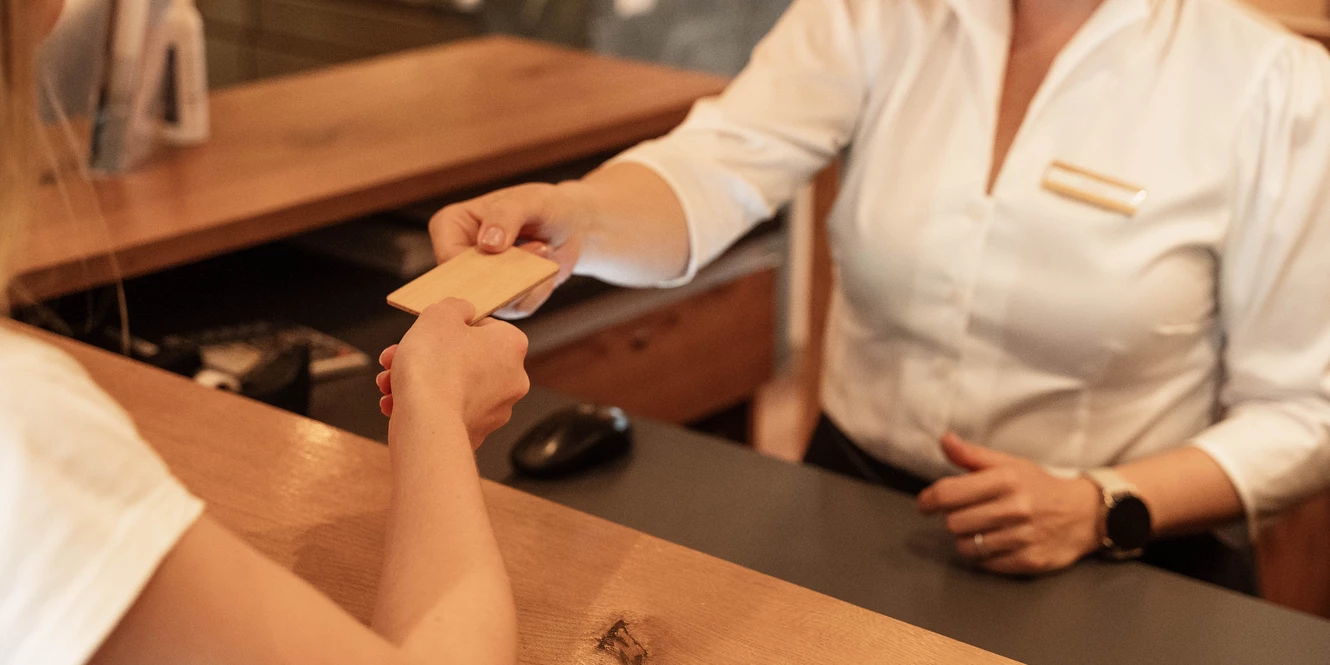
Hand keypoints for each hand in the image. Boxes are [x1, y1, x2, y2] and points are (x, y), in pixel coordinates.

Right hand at [383, 299, 529, 447]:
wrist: (426, 423)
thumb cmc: (434, 367)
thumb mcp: (439, 315)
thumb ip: (455, 307)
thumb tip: (463, 312)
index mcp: (511, 346)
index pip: (485, 327)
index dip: (451, 327)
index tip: (429, 333)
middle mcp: (512, 380)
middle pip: (464, 358)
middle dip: (426, 356)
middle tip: (398, 356)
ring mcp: (495, 410)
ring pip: (452, 385)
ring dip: (420, 380)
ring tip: (391, 380)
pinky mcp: (475, 433)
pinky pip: (447, 411)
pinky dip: (424, 404)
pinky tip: (398, 401)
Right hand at [429, 182, 590, 317]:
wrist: (569, 226)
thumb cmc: (543, 206)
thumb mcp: (528, 200)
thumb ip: (505, 216)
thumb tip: (488, 244)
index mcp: (450, 227)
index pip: (447, 257)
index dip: (470, 268)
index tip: (505, 254)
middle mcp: (459, 259)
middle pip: (467, 287)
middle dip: (503, 278)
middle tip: (535, 250)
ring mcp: (480, 283)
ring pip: (495, 302)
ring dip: (526, 282)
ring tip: (543, 250)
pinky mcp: (503, 302)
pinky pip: (518, 308)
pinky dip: (538, 291)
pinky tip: (546, 268)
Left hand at [917, 433, 1101, 574]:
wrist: (1086, 514)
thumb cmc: (1039, 486)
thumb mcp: (1008, 464)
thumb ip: (972, 455)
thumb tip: (944, 439)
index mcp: (1006, 479)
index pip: (949, 492)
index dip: (928, 500)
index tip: (925, 504)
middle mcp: (1015, 508)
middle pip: (954, 522)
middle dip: (952, 519)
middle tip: (964, 515)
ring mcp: (1023, 537)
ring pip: (967, 546)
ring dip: (966, 539)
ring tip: (979, 529)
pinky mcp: (1030, 562)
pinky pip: (986, 564)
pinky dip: (984, 556)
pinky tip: (995, 543)